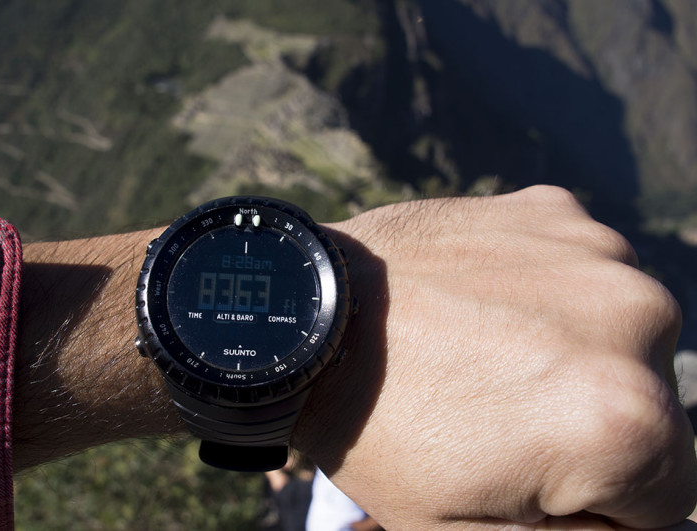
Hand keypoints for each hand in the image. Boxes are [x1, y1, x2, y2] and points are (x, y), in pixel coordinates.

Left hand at [295, 186, 695, 527]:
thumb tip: (623, 518)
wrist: (306, 323)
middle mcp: (634, 320)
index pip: (666, 496)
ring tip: (482, 357)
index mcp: (625, 422)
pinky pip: (582, 277)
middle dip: (585, 427)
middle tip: (492, 413)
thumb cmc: (377, 433)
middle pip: (650, 411)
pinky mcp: (556, 211)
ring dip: (572, 357)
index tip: (523, 476)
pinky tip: (481, 306)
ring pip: (619, 339)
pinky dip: (547, 297)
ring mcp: (595, 252)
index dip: (595, 504)